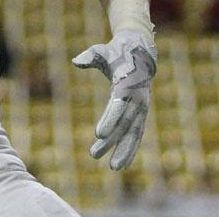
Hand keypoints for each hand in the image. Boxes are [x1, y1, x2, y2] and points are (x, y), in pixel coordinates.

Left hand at [72, 28, 156, 169]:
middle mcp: (137, 99)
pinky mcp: (141, 114)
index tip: (98, 134)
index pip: (117, 105)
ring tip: (112, 167)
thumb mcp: (102, 51)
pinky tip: (120, 161)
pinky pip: (136, 133)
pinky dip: (130, 147)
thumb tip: (76, 61)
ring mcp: (141, 108)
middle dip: (111, 140)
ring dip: (124, 150)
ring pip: (133, 133)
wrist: (140, 54)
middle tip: (94, 153)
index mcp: (127, 84)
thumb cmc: (116, 53)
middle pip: (123, 123)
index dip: (109, 120)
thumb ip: (89, 56)